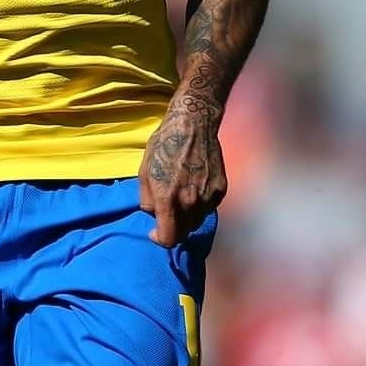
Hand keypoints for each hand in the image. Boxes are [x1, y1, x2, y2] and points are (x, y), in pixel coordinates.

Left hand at [138, 98, 227, 246]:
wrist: (193, 125)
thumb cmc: (164, 146)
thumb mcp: (144, 173)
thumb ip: (146, 200)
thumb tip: (154, 214)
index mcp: (169, 200)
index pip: (169, 238)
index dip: (160, 239)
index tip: (155, 232)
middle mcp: (191, 202)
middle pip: (184, 232)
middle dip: (173, 228)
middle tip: (166, 215)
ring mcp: (209, 197)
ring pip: (197, 221)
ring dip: (187, 217)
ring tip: (180, 199)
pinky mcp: (221, 189)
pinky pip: (209, 207)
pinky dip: (200, 205)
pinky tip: (193, 188)